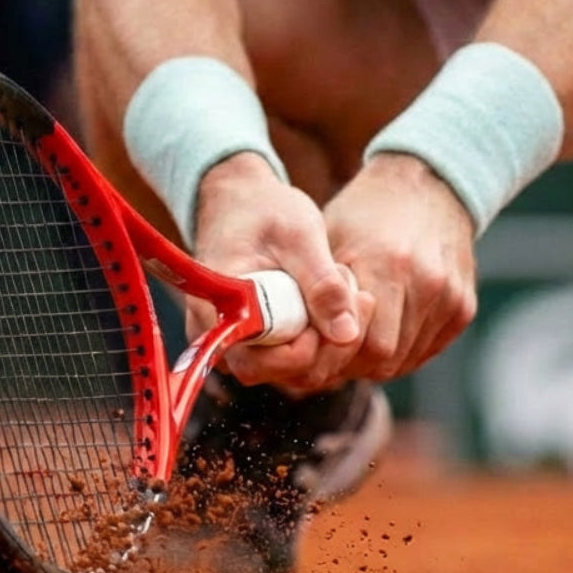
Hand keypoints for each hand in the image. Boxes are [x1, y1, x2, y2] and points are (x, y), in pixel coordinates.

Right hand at [189, 152, 364, 391]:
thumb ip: (322, 284)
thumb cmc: (264, 209)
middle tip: (355, 292)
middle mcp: (218, 336)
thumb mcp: (299, 235)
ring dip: (331, 339)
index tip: (339, 306)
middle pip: (281, 373)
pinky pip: (295, 358)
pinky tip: (335, 300)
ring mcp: (237, 342)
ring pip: (294, 371)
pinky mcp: (257, 341)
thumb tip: (347, 333)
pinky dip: (323, 337)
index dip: (307, 347)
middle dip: (330, 342)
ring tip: (343, 286)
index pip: (260, 361)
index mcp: (217, 308)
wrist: (241, 199)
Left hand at [323, 152, 477, 380]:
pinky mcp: (464, 304)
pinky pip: (430, 347)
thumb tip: (297, 338)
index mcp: (386, 263)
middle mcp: (425, 282)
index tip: (319, 351)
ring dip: (380, 360)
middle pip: (387, 357)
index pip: (364, 343)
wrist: (426, 184)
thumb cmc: (364, 211)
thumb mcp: (329, 238)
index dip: (339, 357)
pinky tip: (382, 333)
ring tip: (354, 344)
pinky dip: (404, 349)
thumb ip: (319, 289)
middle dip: (356, 364)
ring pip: (409, 358)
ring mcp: (450, 295)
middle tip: (332, 355)